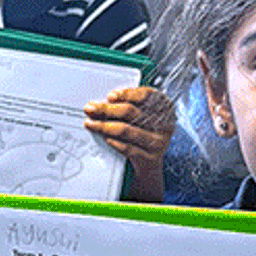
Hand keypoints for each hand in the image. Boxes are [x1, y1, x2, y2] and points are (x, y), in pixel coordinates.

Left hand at [83, 84, 175, 203]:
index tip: (109, 96)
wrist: (151, 161)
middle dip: (107, 109)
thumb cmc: (143, 132)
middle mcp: (164, 124)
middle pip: (131, 112)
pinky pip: (127, 148)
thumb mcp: (142, 116)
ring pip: (126, 130)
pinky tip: (104, 138)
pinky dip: (113, 142)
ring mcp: (159, 142)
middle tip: (90, 109)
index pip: (146, 95)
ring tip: (91, 123)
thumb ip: (127, 106)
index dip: (126, 94)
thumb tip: (100, 104)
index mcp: (165, 108)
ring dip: (104, 126)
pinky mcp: (151, 158)